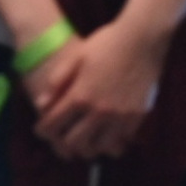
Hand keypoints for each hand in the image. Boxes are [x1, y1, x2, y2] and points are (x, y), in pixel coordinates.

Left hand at [32, 18, 168, 160]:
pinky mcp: (137, 117)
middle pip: (73, 143)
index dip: (42, 130)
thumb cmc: (107, 42)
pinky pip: (120, 141)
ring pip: (98, 148)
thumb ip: (56, 81)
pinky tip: (105, 135)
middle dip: (62, 142)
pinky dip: (110, 142)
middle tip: (61, 138)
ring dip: (87, 146)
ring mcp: (120, 116)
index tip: (41, 129)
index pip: (53, 125)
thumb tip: (40, 104)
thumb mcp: (76, 56)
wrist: (145, 37)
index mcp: (80, 96)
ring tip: (84, 141)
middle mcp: (99, 111)